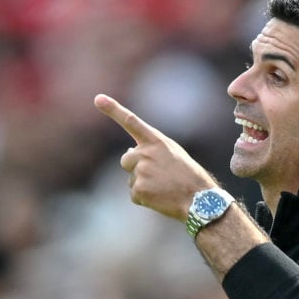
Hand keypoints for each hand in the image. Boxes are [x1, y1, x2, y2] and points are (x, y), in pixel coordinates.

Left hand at [94, 94, 216, 220]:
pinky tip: (160, 197)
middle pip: (126, 159)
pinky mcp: (138, 189)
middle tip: (157, 176)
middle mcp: (145, 153)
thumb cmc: (188, 176)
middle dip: (135, 167)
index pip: (131, 121)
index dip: (113, 109)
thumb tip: (128, 151)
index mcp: (156, 141)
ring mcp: (141, 171)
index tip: (98, 98)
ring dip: (143, 184)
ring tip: (164, 187)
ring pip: (131, 178)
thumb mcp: (173, 153)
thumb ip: (151, 148)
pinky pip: (134, 194)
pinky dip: (144, 198)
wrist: (199, 199)